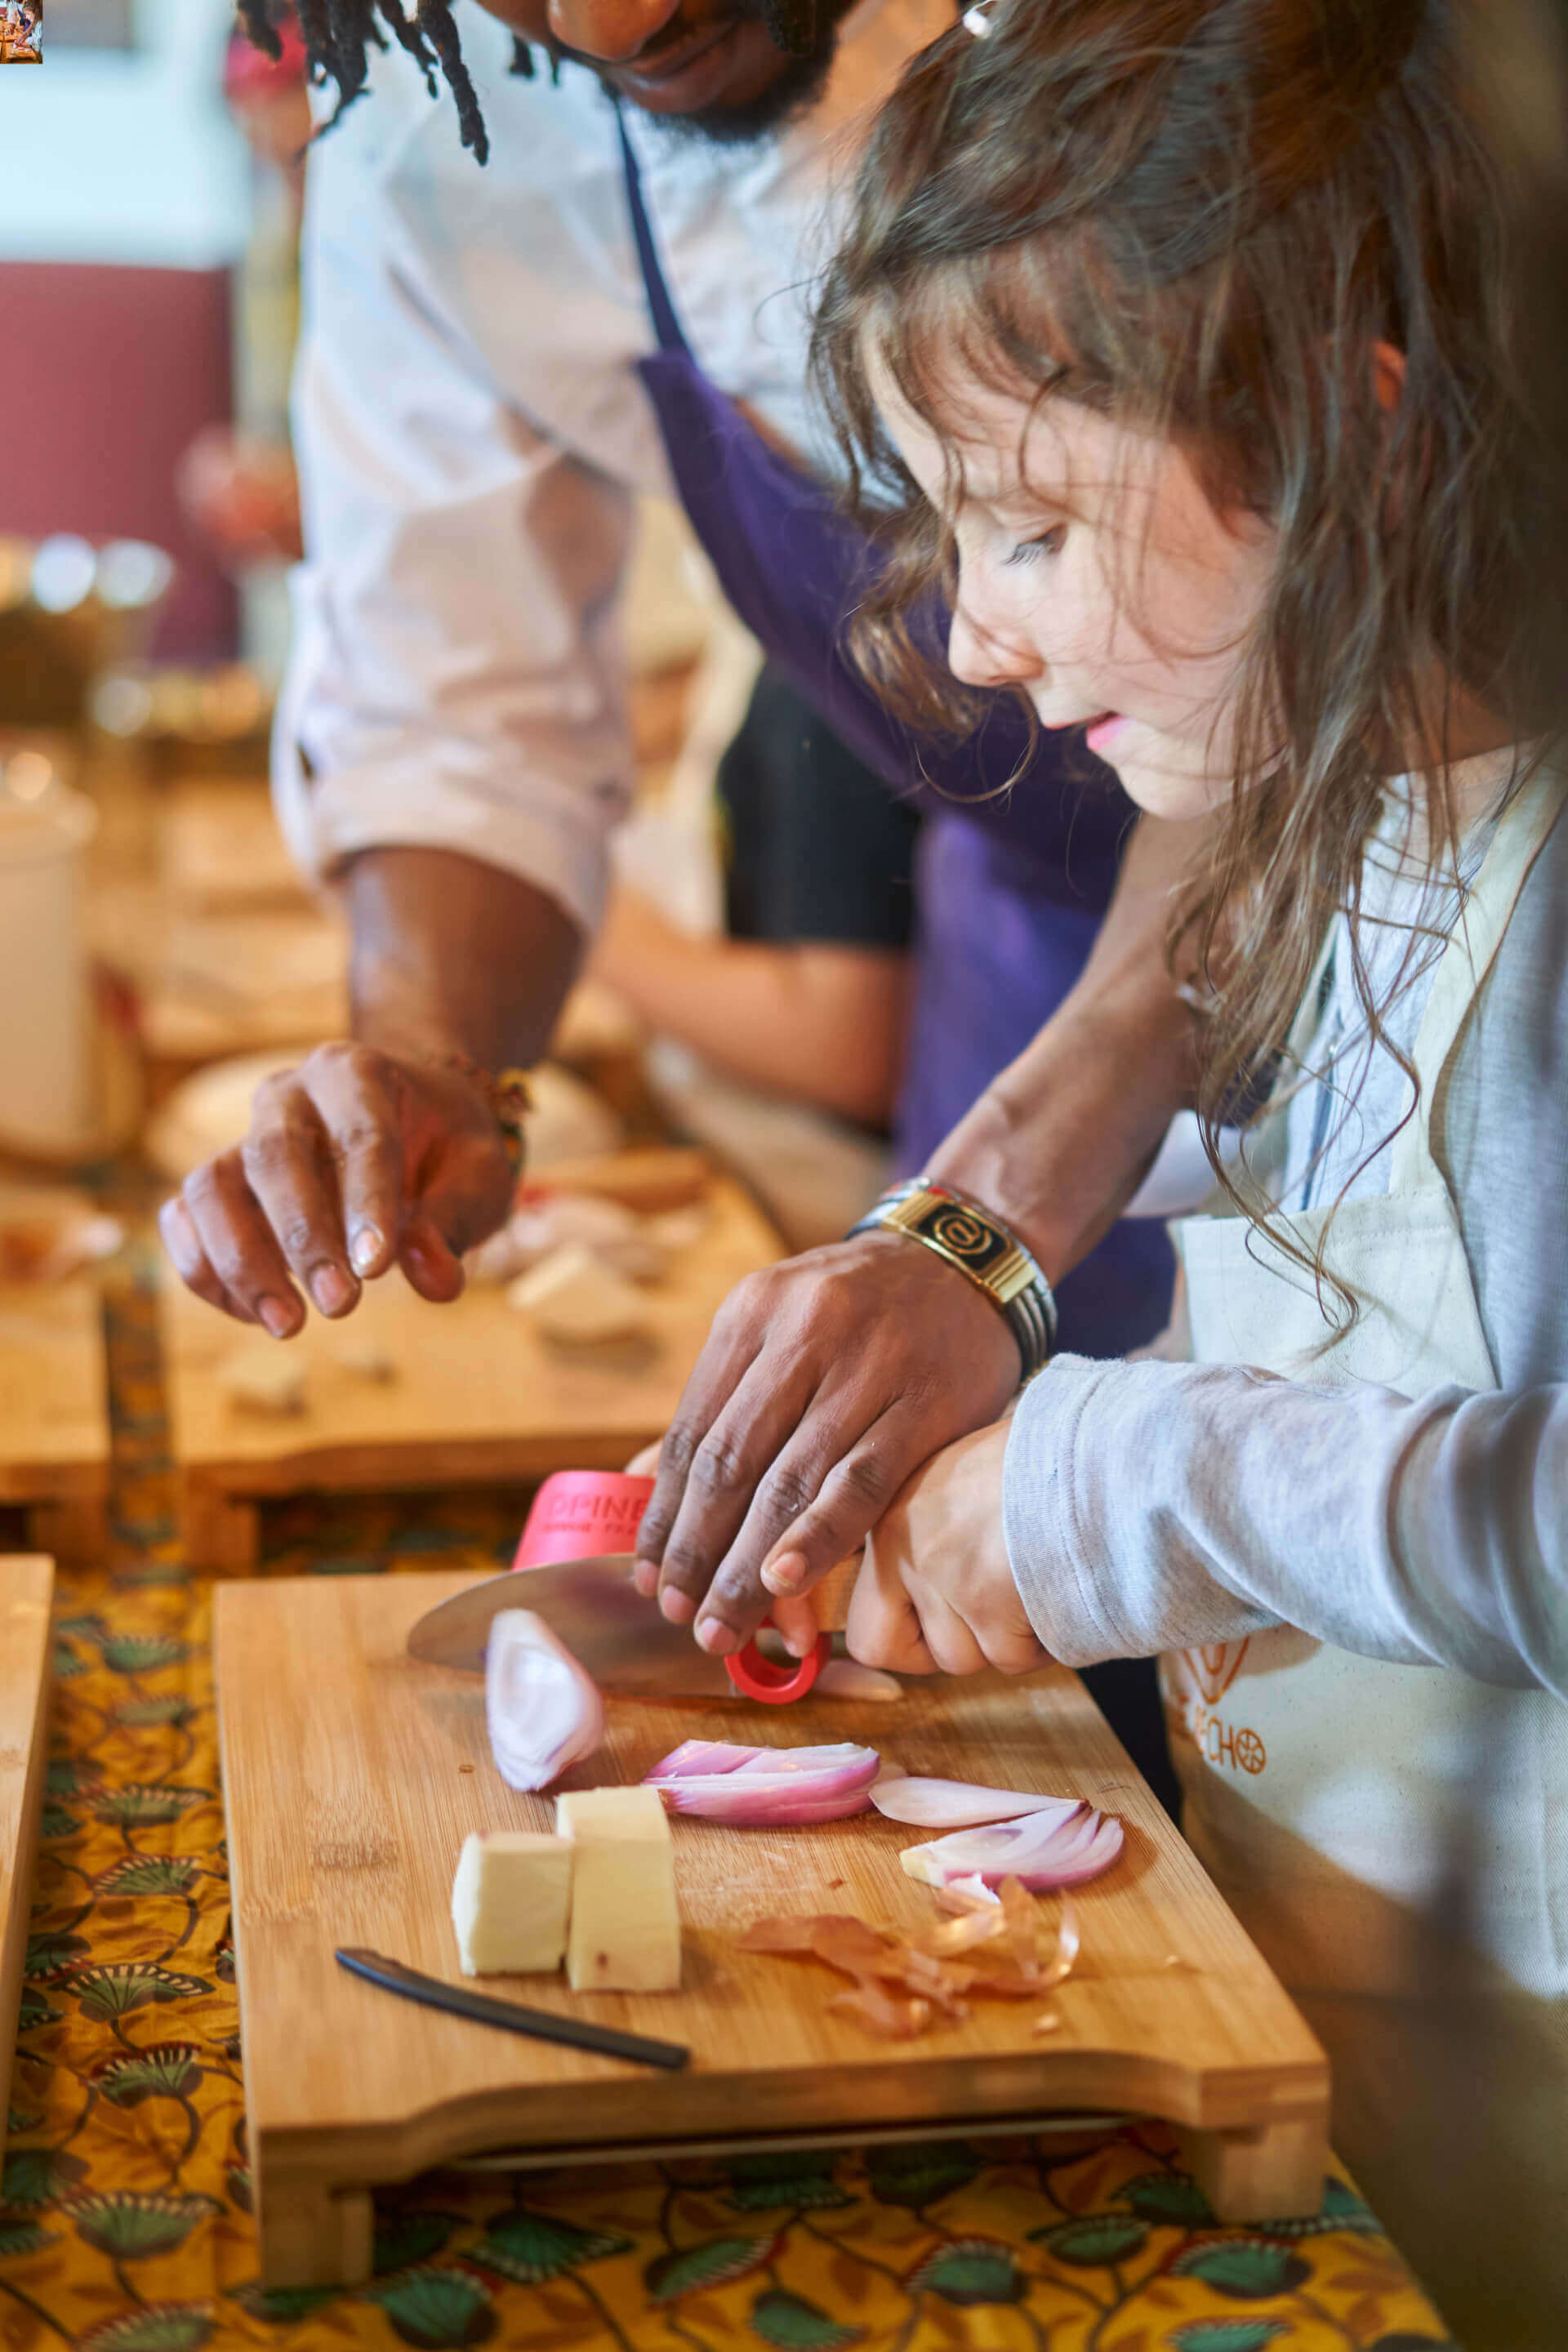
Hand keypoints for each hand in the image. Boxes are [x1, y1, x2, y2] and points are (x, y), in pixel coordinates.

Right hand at [159, 1042, 515, 1336]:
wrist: (412, 1122)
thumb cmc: (447, 1149)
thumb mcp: (479, 1175)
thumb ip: (457, 1221)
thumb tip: (433, 1279)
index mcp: (357, 1072)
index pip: (359, 1135)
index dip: (365, 1203)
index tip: (376, 1269)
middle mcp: (289, 1094)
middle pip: (274, 1157)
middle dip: (302, 1239)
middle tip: (340, 1307)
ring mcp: (244, 1135)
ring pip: (210, 1186)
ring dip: (240, 1262)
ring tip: (289, 1325)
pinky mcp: (218, 1181)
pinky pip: (185, 1218)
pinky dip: (206, 1270)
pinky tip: (256, 1314)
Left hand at [632, 1231, 1021, 1654]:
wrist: (964, 1264)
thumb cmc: (858, 1311)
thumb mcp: (778, 1324)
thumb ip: (722, 1401)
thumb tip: (643, 1481)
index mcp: (753, 1312)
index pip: (694, 1432)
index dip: (665, 1514)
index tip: (648, 1576)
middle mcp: (804, 1330)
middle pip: (732, 1460)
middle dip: (696, 1550)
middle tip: (678, 1614)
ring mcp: (869, 1365)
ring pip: (791, 1479)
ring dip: (747, 1563)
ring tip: (722, 1622)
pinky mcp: (926, 1403)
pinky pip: (862, 1481)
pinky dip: (818, 1535)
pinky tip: (784, 1580)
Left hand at [846, 1422, 1047, 1675]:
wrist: (1100, 1447)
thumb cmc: (1049, 1461)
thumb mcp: (965, 1482)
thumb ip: (935, 1538)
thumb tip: (932, 1605)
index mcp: (891, 1513)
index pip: (859, 1619)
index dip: (903, 1635)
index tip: (940, 1627)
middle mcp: (902, 1545)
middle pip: (884, 1647)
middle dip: (945, 1649)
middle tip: (991, 1618)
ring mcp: (941, 1574)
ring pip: (962, 1658)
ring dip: (1006, 1640)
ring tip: (1038, 1579)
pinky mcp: (986, 1600)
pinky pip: (1011, 1657)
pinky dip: (1042, 1638)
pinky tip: (1060, 1587)